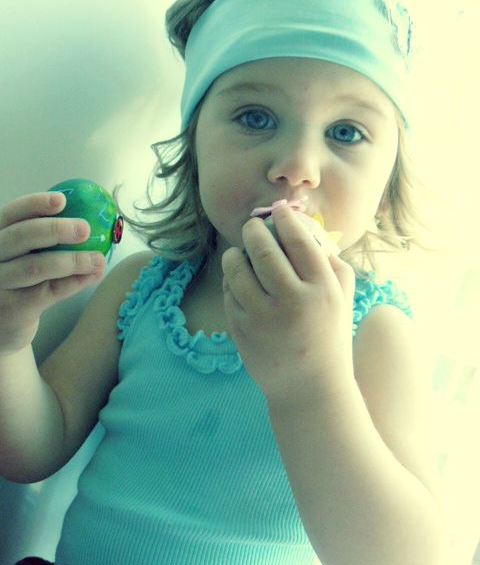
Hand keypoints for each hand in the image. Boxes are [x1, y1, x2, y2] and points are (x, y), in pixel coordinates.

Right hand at [0, 192, 105, 353]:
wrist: (0, 329)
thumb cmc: (16, 283)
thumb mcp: (19, 257)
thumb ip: (42, 241)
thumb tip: (88, 222)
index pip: (10, 215)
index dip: (34, 204)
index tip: (61, 201)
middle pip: (21, 237)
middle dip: (56, 229)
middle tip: (85, 229)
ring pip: (37, 267)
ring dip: (73, 260)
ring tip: (97, 259)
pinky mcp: (13, 309)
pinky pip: (50, 291)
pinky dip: (75, 282)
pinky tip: (92, 276)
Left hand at [222, 204, 354, 400]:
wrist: (309, 388)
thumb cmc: (329, 334)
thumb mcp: (342, 296)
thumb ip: (330, 259)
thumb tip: (302, 226)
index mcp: (322, 290)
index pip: (299, 240)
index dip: (285, 218)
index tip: (278, 210)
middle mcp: (292, 302)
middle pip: (263, 250)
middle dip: (253, 230)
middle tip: (251, 226)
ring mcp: (262, 318)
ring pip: (237, 268)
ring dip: (235, 253)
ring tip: (239, 252)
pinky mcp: (241, 330)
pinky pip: (228, 292)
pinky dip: (231, 281)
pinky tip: (240, 282)